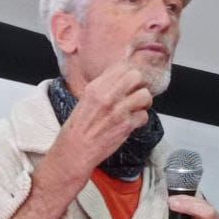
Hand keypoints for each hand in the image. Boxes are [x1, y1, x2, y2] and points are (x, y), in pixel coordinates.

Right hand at [38, 63, 151, 190]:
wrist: (73, 152)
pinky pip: (144, 115)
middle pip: (136, 76)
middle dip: (139, 84)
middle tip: (135, 93)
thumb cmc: (77, 130)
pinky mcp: (126, 126)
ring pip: (144, 95)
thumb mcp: (84, 101)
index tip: (128, 81)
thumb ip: (101, 89)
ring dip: (144, 102)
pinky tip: (132, 123)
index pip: (121, 66)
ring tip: (137, 108)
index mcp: (95, 88)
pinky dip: (141, 120)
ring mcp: (118, 111)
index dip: (128, 73)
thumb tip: (119, 81)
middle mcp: (107, 96)